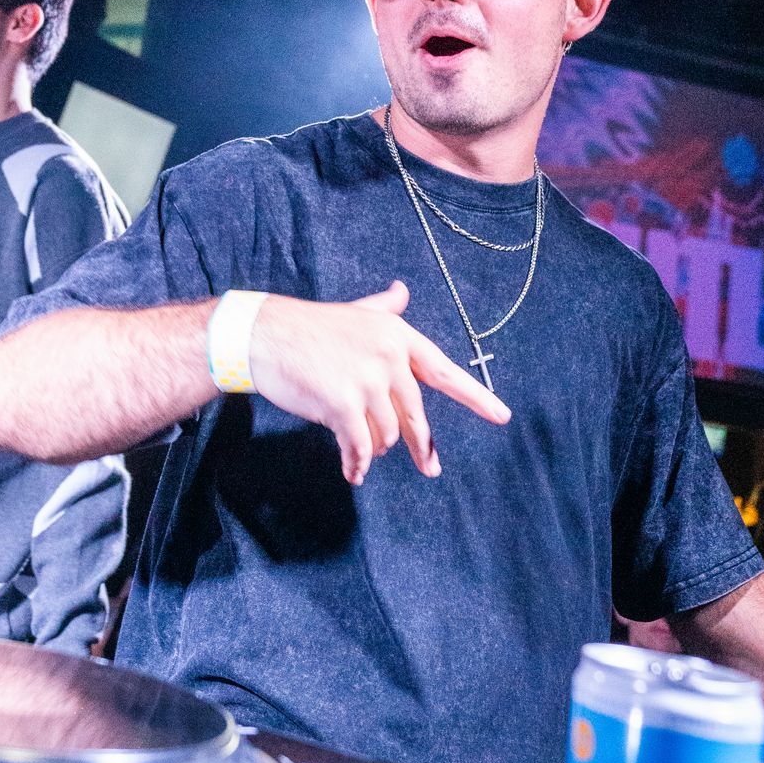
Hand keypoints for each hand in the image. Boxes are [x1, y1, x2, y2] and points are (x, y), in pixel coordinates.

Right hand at [249, 281, 510, 485]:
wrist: (262, 336)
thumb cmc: (305, 327)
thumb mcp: (354, 312)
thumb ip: (383, 308)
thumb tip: (401, 290)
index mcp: (396, 335)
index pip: (443, 370)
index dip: (475, 396)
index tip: (501, 416)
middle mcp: (389, 357)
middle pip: (414, 414)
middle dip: (421, 445)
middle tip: (430, 468)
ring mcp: (368, 381)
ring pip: (386, 434)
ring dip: (372, 447)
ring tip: (355, 449)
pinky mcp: (345, 404)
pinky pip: (360, 446)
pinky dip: (356, 463)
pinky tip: (353, 472)